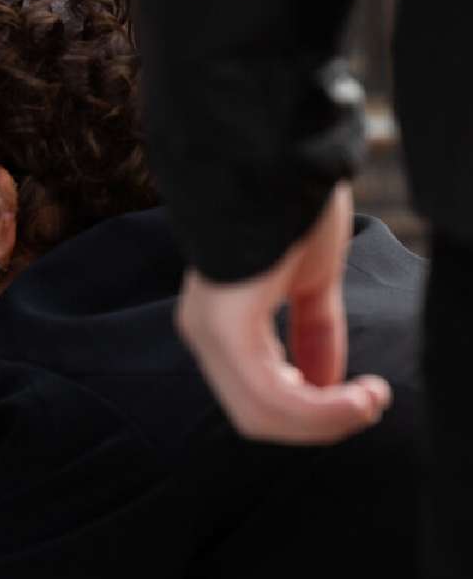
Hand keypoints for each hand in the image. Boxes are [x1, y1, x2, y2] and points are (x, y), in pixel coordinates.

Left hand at [175, 183, 391, 444]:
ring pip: (263, 415)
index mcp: (221, 325)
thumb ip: (315, 334)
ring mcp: (209, 334)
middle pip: (259, 417)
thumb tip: (330, 384)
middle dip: (323, 423)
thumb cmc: (291, 205)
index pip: (257, 398)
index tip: (365, 396)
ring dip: (327, 420)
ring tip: (370, 398)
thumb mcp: (312, 281)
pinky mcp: (226, 329)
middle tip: (373, 401)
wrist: (277, 154)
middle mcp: (205, 336)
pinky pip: (270, 396)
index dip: (314, 413)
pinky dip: (319, 408)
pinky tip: (357, 395)